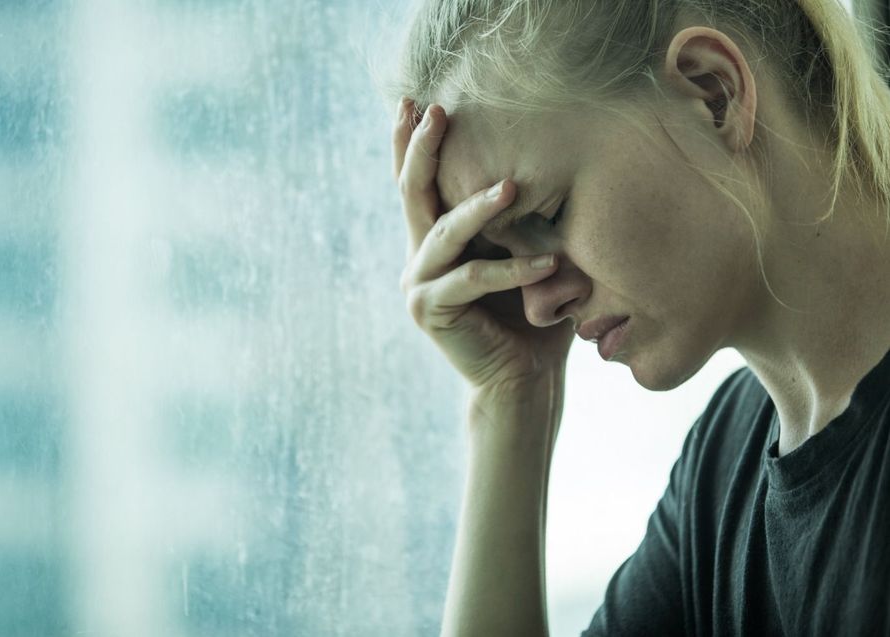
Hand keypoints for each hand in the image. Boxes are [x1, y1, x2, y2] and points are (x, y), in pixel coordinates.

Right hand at [393, 99, 575, 393]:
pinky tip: (549, 263)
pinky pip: (471, 279)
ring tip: (511, 186)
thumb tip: (547, 164)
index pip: (420, 183)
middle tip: (436, 111)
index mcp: (438, 241)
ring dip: (478, 208)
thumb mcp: (527, 255)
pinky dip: (511, 271)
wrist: (524, 381)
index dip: (411, 142)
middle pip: (413, 192)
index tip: (415, 99)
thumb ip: (520, 221)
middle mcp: (419, 257)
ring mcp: (418, 284)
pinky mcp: (429, 310)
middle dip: (422, 149)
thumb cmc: (533, 317)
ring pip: (444, 232)